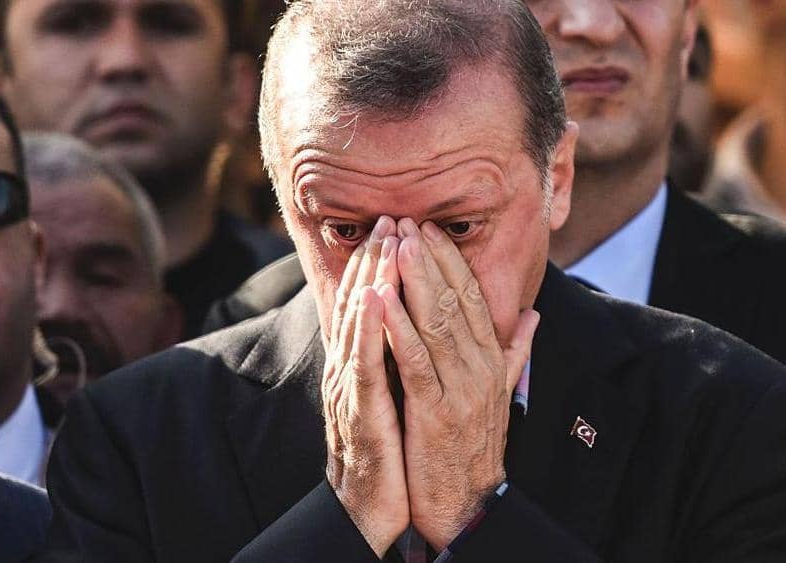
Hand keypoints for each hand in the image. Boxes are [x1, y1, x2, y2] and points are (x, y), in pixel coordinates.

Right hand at [322, 217, 407, 555]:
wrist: (375, 509)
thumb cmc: (393, 453)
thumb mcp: (406, 398)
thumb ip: (415, 360)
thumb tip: (433, 329)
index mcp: (367, 365)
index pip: (374, 306)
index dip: (384, 265)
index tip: (402, 227)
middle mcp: (352, 370)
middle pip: (360, 305)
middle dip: (376, 260)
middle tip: (390, 217)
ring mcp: (351, 389)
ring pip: (359, 325)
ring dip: (370, 280)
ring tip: (384, 242)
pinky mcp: (360, 413)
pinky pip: (363, 364)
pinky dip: (367, 327)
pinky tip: (374, 297)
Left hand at [379, 218, 538, 549]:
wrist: (465, 502)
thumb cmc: (474, 444)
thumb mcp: (500, 393)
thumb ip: (515, 351)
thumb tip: (531, 314)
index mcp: (493, 360)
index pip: (473, 298)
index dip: (451, 260)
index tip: (428, 229)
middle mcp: (482, 368)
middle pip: (455, 301)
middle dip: (429, 258)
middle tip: (407, 222)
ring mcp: (461, 389)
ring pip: (437, 323)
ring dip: (414, 281)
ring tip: (396, 245)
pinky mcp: (436, 412)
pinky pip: (416, 362)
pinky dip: (399, 328)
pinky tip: (383, 300)